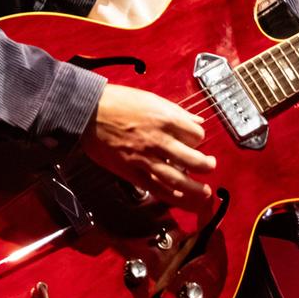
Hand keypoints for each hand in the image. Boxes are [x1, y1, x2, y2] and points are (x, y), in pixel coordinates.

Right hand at [81, 83, 215, 201]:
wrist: (88, 112)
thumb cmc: (118, 102)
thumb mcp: (152, 99)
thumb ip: (178, 113)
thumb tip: (197, 121)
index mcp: (166, 120)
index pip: (197, 135)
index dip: (199, 139)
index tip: (194, 141)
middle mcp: (159, 141)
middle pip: (194, 160)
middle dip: (206, 166)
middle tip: (210, 167)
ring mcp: (145, 158)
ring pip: (178, 179)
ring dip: (195, 189)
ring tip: (204, 193)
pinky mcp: (132, 172)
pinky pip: (155, 188)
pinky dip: (171, 196)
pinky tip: (180, 198)